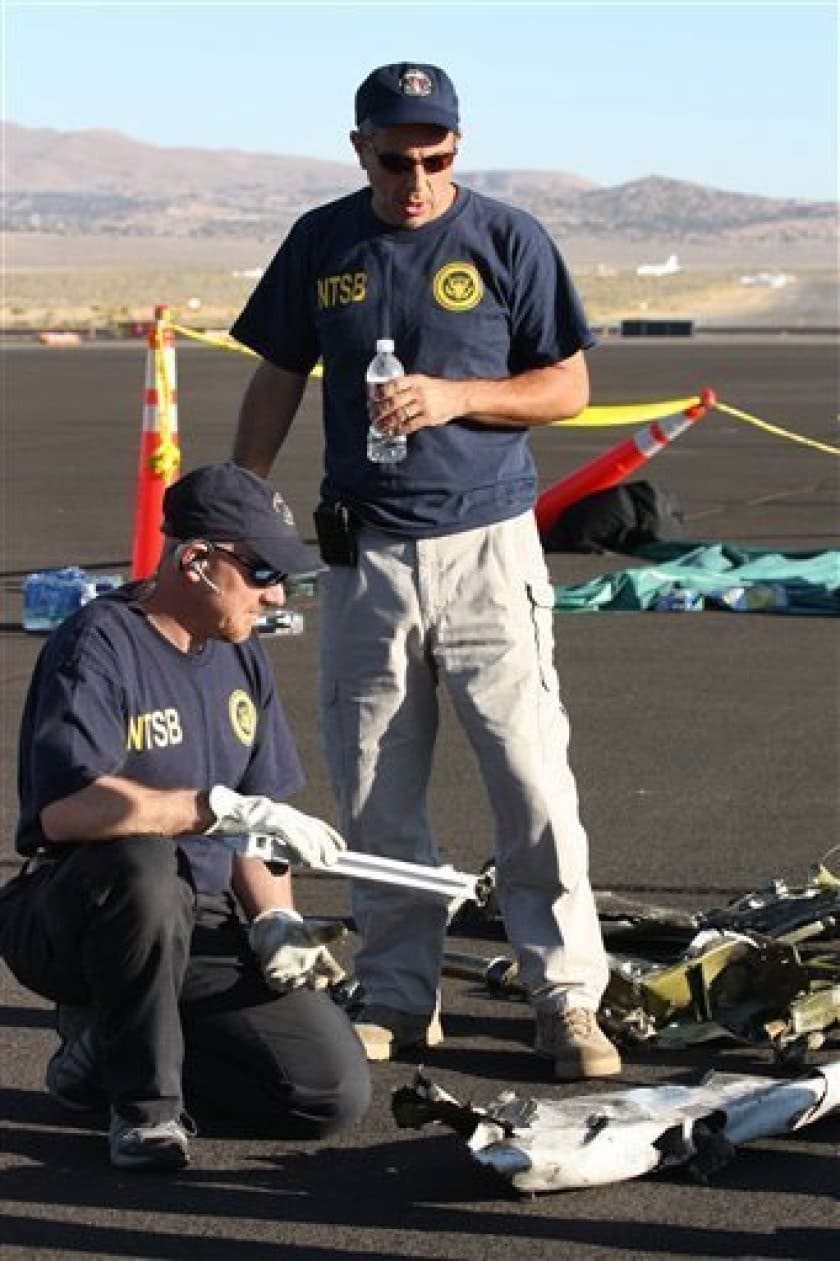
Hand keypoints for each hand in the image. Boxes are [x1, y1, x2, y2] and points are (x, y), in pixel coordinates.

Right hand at [206, 785, 346, 867]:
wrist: (218, 812)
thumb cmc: (236, 825)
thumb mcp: (261, 835)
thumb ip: (276, 843)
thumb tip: (291, 858)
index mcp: (284, 813)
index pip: (312, 823)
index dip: (328, 835)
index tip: (340, 846)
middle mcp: (285, 812)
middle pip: (313, 827)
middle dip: (327, 843)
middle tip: (337, 858)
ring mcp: (278, 815)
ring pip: (306, 832)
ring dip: (318, 848)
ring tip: (327, 862)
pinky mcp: (270, 821)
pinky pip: (292, 837)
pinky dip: (303, 849)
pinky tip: (311, 860)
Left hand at [248, 908, 346, 992]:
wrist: (278, 930)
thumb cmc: (300, 932)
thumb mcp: (315, 930)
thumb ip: (329, 931)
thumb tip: (343, 928)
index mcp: (319, 963)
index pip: (331, 971)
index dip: (336, 976)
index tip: (338, 975)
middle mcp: (307, 973)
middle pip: (316, 983)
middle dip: (319, 984)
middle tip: (321, 981)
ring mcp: (291, 976)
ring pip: (296, 985)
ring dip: (297, 983)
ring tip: (299, 978)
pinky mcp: (275, 975)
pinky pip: (277, 982)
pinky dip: (279, 981)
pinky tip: (282, 977)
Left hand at [368, 374, 465, 435]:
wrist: (459, 396)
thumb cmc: (438, 389)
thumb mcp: (423, 381)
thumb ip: (407, 385)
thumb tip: (386, 391)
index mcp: (415, 381)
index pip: (394, 385)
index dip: (381, 393)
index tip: (373, 399)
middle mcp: (418, 392)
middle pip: (394, 402)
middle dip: (380, 411)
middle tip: (373, 416)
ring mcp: (424, 406)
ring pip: (400, 415)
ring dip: (387, 422)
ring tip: (379, 427)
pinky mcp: (429, 418)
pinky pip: (410, 425)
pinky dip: (400, 430)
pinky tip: (393, 432)